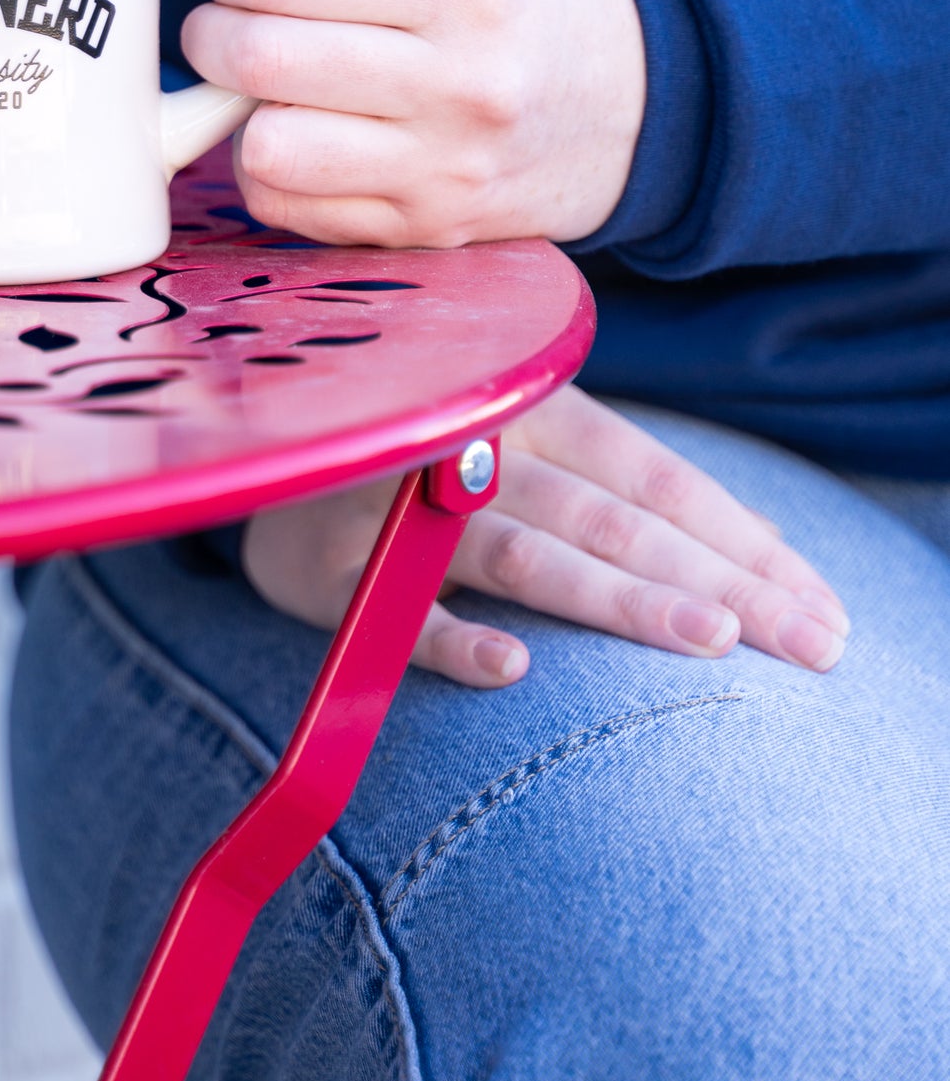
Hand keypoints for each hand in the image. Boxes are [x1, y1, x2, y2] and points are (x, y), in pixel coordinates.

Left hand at [181, 0, 644, 247]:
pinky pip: (291, 208)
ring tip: (268, 85)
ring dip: (241, 112)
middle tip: (233, 21)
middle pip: (263, 58)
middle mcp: (461, 82)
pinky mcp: (427, 227)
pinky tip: (301, 134)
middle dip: (216, 33)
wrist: (639, 106)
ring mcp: (446, 167)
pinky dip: (270, 170)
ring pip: (268, 148)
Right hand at [242, 386, 850, 686]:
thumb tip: (762, 544)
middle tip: (807, 643)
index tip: (823, 607)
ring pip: (524, 552)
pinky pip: (395, 609)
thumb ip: (627, 492)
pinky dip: (450, 636)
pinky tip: (512, 668)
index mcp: (533, 412)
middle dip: (717, 582)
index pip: (659, 476)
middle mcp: (475, 447)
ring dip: (615, 596)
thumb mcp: (520, 450)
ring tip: (706, 639)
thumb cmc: (416, 464)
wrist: (257, 462)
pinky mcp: (328, 570)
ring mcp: (399, 507)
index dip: (743, 538)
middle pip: (612, 518)